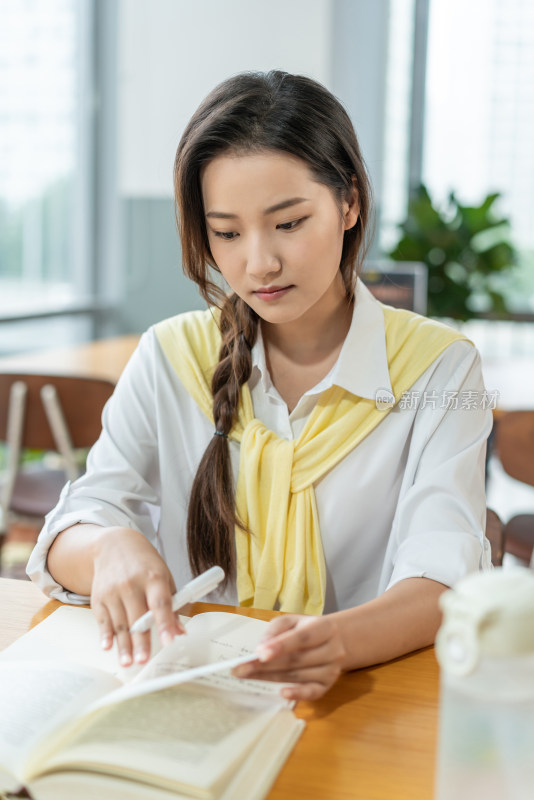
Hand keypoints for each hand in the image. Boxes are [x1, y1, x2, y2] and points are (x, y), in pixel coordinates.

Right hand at [90, 527, 184, 667]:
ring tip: (128, 662)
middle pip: (137, 617)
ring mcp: (113, 591)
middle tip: (144, 660)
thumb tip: (180, 631)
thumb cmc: (144, 563)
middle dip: (141, 641)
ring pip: (119, 623)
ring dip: (123, 645)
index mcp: (153, 577)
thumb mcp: (164, 577)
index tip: (169, 640)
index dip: (165, 622)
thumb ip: (172, 605)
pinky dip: (105, 635)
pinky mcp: (98, 598)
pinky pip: (103, 620)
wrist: (114, 545)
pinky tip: (108, 647)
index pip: (160, 602)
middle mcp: (131, 584)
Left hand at [233, 614, 345, 700]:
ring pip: (297, 676)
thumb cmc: (308, 629)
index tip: (258, 653)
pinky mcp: (328, 686)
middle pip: (296, 660)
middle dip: (265, 665)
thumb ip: (276, 629)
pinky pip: (312, 693)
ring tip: (247, 676)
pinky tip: (282, 692)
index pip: (302, 638)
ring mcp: (332, 670)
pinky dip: (297, 694)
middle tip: (240, 669)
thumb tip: (261, 648)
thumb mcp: (293, 620)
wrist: (336, 641)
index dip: (280, 646)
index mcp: (325, 628)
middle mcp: (332, 650)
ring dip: (269, 677)